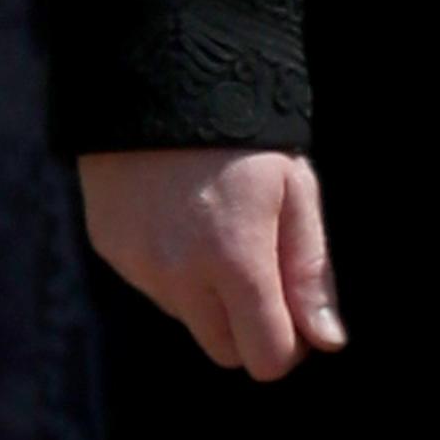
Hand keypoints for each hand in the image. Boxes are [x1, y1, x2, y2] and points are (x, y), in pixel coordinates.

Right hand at [79, 146, 344, 378]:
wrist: (162, 83)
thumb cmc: (246, 137)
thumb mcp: (297, 192)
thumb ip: (311, 272)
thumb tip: (327, 342)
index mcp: (235, 260)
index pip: (264, 356)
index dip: (289, 345)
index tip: (298, 314)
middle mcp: (179, 275)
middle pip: (225, 350)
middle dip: (251, 327)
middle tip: (266, 271)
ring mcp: (138, 267)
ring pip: (189, 319)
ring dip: (212, 297)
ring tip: (223, 229)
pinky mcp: (112, 253)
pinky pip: (155, 288)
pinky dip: (176, 273)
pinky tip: (185, 221)